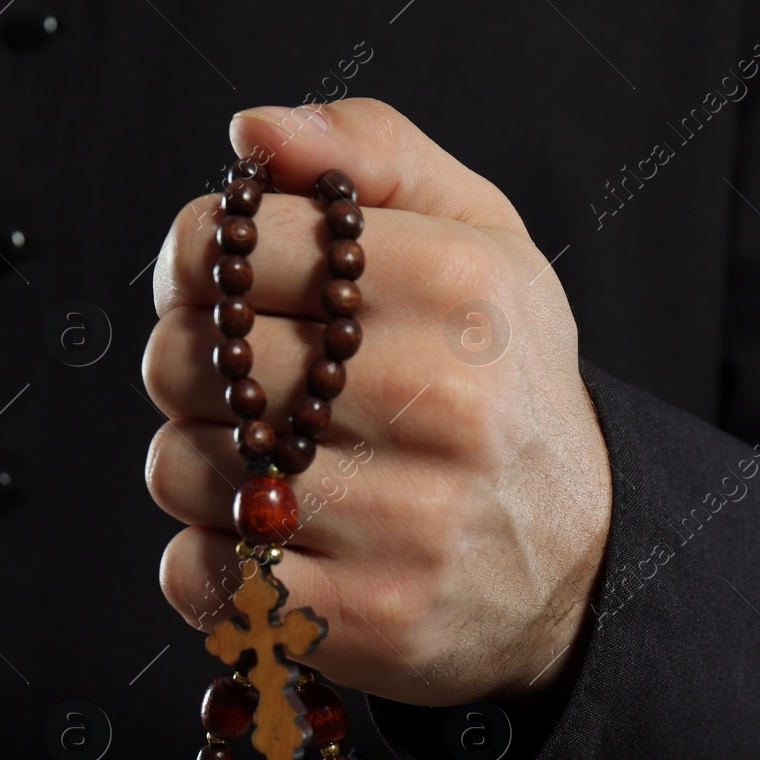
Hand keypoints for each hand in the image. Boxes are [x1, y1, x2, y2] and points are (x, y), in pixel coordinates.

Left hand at [144, 98, 610, 706]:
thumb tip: (252, 136)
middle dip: (191, 370)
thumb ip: (370, 154)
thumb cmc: (498, 381)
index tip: (231, 295)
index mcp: (461, 287)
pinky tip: (271, 547)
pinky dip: (212, 566)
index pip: (231, 248)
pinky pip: (203, 579)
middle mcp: (442, 403)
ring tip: (272, 470)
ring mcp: (408, 524)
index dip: (198, 268)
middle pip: (188, 361)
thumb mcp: (477, 237)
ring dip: (198, 469)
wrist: (579, 559)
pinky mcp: (370, 622)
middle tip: (248, 390)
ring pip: (181, 471)